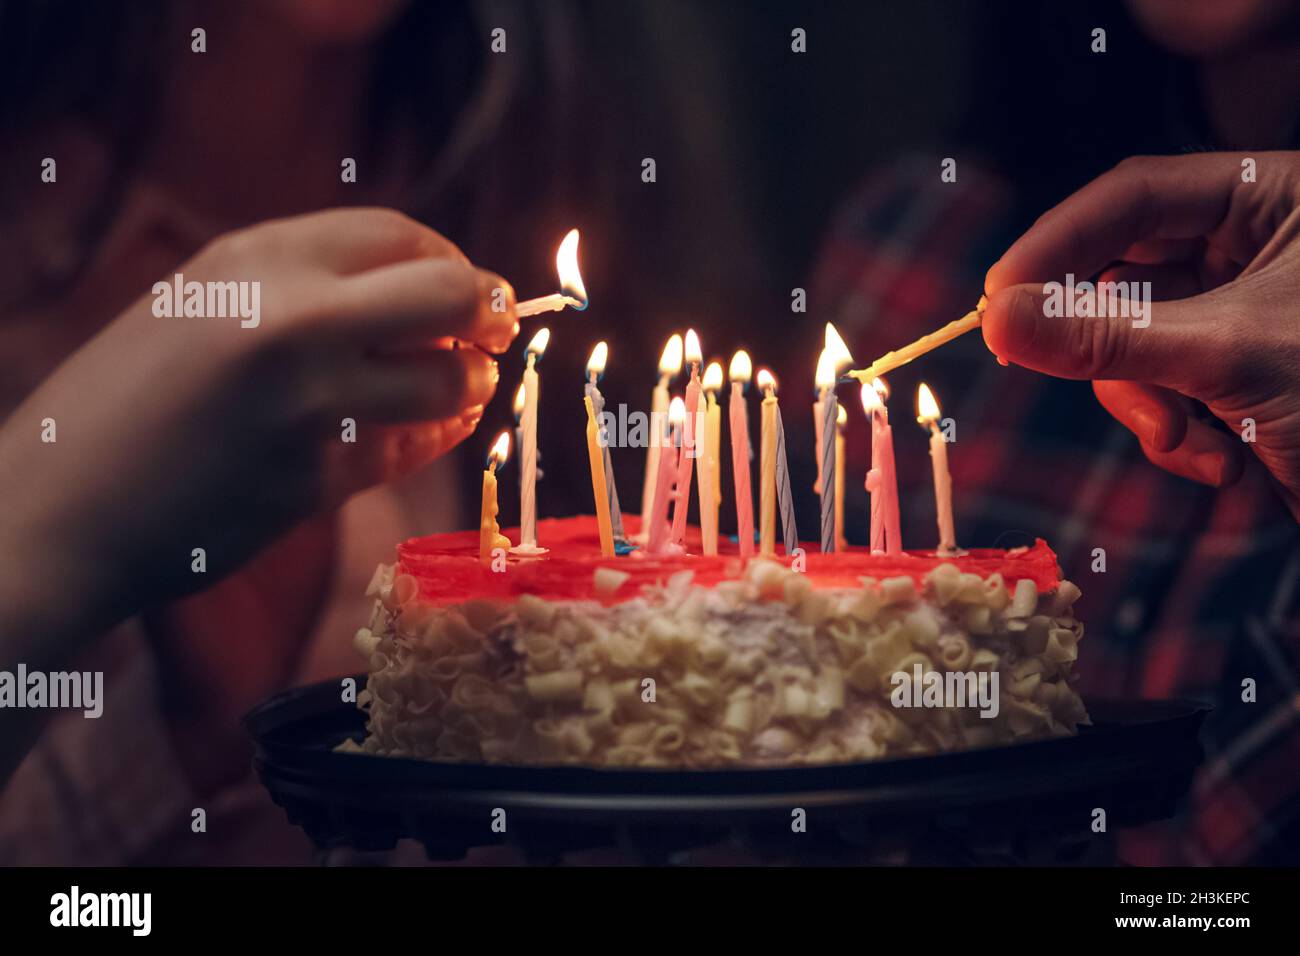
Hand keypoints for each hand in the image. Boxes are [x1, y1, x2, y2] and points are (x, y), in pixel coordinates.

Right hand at [0, 207, 516, 648]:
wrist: (58, 509)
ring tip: (458, 387)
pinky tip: (430, 431)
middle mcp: (292, 318)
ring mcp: (312, 403)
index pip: (398, 233)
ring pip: (447, 381)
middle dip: (488, 309)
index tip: (464, 286)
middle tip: (495, 329)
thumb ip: (300, 286)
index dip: (449, 258)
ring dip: (468, 384)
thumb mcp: (200, 304)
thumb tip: (418, 288)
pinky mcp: (319, 480)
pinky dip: (432, 437)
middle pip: (449, 291)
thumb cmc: (125, 403)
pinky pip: (411, 448)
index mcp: (254, 258)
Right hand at [983, 152, 1299, 517]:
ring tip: (1191, 442)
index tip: (998, 296)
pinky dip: (1179, 436)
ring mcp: (1241, 317)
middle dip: (1108, 343)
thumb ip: (1106, 336)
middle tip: (1042, 364)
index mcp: (1276, 202)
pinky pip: (1161, 392)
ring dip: (1148, 406)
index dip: (1058, 242)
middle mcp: (1255, 250)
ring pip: (1132, 344)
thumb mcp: (1230, 357)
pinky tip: (1227, 464)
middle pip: (1123, 274)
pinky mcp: (1234, 379)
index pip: (1136, 196)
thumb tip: (997, 319)